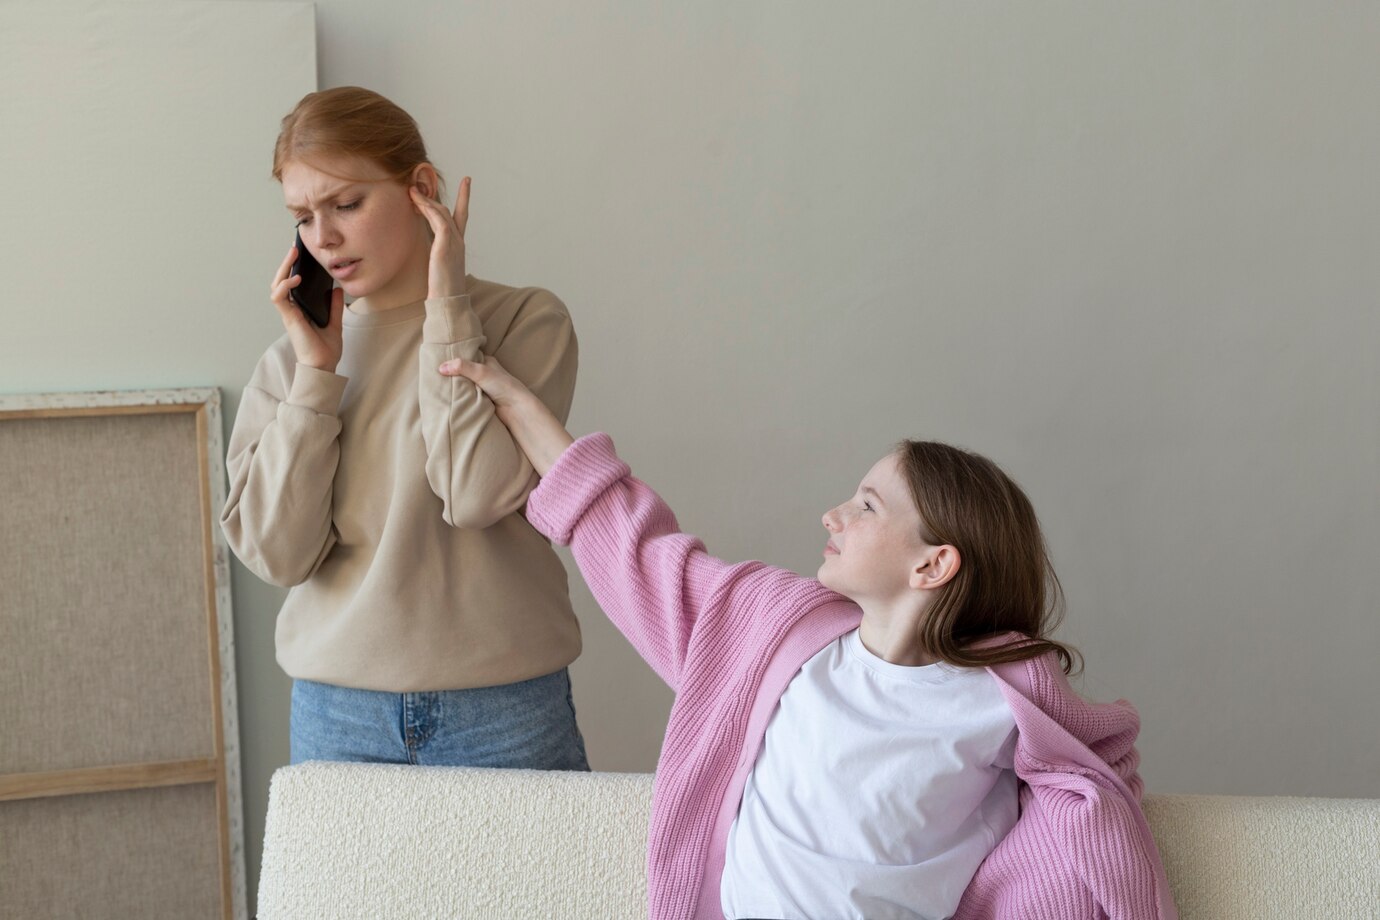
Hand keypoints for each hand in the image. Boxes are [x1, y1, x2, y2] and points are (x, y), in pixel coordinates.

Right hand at [271, 245, 344, 372]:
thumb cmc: (326, 350)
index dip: (292, 269)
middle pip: (281, 281)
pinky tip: (295, 278)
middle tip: (294, 248)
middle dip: (286, 263)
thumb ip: (335, 306)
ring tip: (292, 256)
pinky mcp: (289, 318)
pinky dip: (285, 286)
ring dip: (283, 269)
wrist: (324, 367)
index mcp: (300, 309)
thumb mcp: (335, 323)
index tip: (299, 254)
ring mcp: (289, 314)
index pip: (291, 284)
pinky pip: (280, 298)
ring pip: (277, 286)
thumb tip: (338, 289)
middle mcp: (292, 310)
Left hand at [410, 177, 469, 299]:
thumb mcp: (439, 266)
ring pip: (442, 212)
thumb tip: (428, 248)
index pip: (463, 216)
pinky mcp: (446, 247)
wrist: (448, 301)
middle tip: (415, 186)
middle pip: (449, 210)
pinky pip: (439, 221)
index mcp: (459, 245)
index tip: (467, 181)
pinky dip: (428, 209)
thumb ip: (436, 252)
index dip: (464, 198)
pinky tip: (417, 203)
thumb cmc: (442, 289)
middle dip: (433, 197)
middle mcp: (459, 241)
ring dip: (426, 200)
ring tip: (411, 192)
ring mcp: (454, 243)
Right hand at [440, 355, 573, 475]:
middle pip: (463, 372)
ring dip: (455, 387)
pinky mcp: (481, 401)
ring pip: (464, 385)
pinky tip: (449, 398)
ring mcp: (483, 388)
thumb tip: (441, 367)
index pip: (466, 356)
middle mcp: (485, 374)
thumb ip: (462, 367)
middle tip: (434, 375)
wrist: (516, 410)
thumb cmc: (504, 387)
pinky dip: (459, 397)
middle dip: (452, 374)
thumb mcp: (481, 372)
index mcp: (486, 362)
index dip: (454, 358)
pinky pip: (466, 397)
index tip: (438, 358)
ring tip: (438, 386)